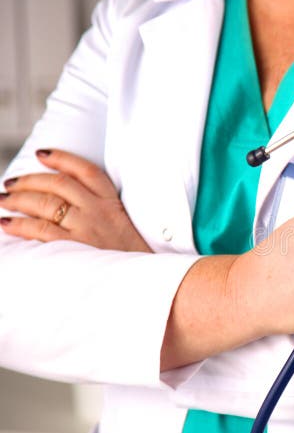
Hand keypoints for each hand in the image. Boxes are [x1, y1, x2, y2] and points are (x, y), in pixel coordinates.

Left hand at [0, 149, 151, 252]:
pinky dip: (19, 224)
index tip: (41, 154)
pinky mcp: (75, 246)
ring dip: (18, 199)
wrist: (140, 278)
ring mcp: (86, 228)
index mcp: (112, 203)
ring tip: (3, 200)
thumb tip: (64, 202)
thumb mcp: (123, 225)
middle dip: (29, 180)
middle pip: (58, 184)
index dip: (61, 158)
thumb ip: (101, 210)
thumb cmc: (129, 255)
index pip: (86, 171)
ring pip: (45, 203)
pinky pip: (40, 230)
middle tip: (9, 183)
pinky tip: (6, 223)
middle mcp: (98, 211)